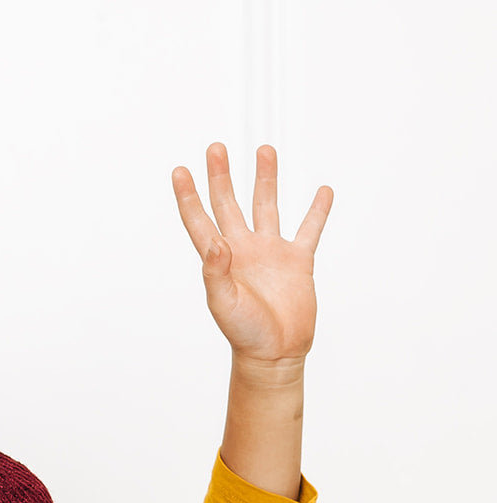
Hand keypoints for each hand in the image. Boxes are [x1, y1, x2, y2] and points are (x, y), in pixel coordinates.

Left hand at [172, 143, 332, 366]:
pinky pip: (309, 229)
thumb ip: (216, 272)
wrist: (275, 355)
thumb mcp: (224, 304)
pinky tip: (323, 191)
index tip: (179, 171)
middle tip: (215, 148)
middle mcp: (244, 250)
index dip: (188, 197)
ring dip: (265, 179)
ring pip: (267, 206)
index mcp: (221, 260)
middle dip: (221, 176)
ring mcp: (271, 253)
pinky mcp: (298, 261)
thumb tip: (215, 241)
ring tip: (264, 150)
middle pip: (229, 204)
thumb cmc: (245, 334)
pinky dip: (317, 210)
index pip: (200, 221)